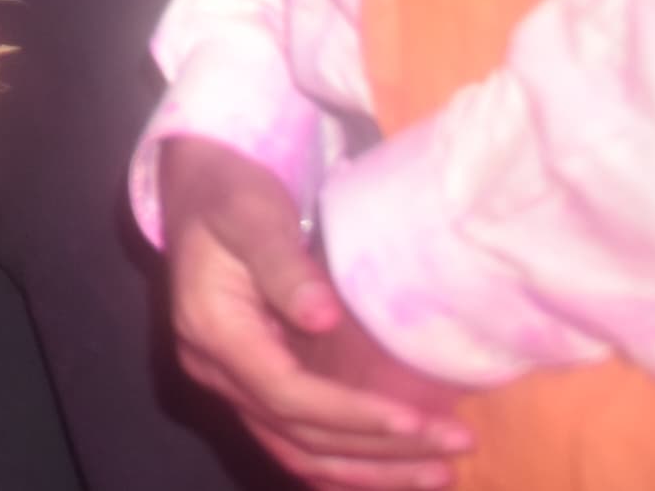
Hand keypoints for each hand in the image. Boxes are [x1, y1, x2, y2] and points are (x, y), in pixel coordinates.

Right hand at [160, 137, 472, 486]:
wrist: (199, 192)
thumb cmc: (230, 196)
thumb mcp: (253, 215)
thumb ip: (283, 265)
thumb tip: (321, 318)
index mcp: (213, 332)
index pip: (286, 394)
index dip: (352, 415)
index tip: (415, 420)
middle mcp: (217, 372)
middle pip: (299, 436)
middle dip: (380, 449)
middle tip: (455, 445)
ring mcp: (232, 385)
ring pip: (298, 453)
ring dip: (369, 472)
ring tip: (440, 471)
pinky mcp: (253, 387)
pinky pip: (297, 444)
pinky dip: (345, 466)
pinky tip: (394, 470)